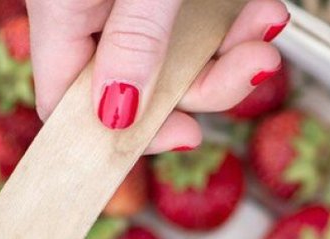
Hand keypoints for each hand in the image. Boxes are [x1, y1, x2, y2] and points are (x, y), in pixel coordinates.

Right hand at [27, 0, 287, 152]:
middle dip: (210, 84)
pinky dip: (241, 21)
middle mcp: (95, 13)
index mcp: (63, 13)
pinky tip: (265, 11)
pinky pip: (208, 22)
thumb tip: (117, 116)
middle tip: (254, 67)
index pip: (70, 105)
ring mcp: (136, 5)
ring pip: (186, 57)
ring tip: (266, 26)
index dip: (125, 135)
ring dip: (236, 51)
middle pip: (146, 88)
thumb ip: (133, 43)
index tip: (184, 135)